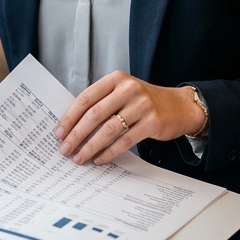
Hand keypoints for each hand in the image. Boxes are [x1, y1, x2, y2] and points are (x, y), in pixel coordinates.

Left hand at [53, 72, 205, 165]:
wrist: (179, 106)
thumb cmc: (145, 101)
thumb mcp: (123, 92)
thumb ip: (101, 102)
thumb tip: (72, 126)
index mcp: (116, 79)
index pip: (86, 98)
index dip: (70, 117)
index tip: (59, 133)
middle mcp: (128, 89)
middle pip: (94, 114)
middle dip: (76, 135)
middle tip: (65, 149)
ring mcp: (141, 105)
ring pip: (108, 129)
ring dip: (90, 146)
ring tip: (79, 158)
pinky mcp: (152, 122)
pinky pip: (124, 140)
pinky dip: (109, 152)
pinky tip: (99, 159)